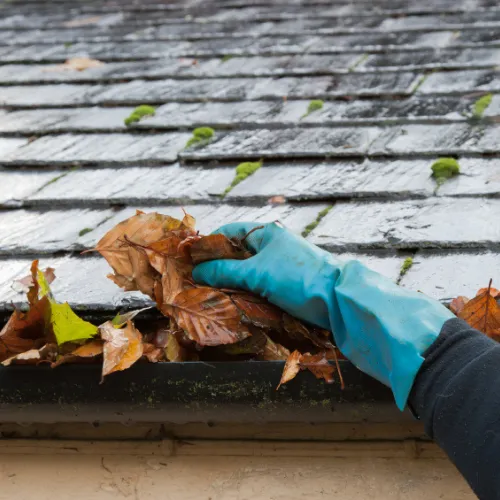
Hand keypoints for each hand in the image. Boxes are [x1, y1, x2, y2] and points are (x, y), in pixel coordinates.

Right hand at [193, 222, 453, 409]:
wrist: (338, 300)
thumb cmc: (298, 277)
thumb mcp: (258, 273)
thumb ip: (225, 271)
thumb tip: (196, 272)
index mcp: (266, 233)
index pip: (229, 232)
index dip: (208, 244)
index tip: (189, 260)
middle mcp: (271, 246)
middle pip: (235, 253)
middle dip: (216, 266)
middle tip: (195, 281)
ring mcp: (278, 266)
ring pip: (245, 271)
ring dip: (229, 282)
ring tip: (208, 293)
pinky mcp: (283, 284)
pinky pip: (256, 285)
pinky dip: (243, 292)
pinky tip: (231, 302)